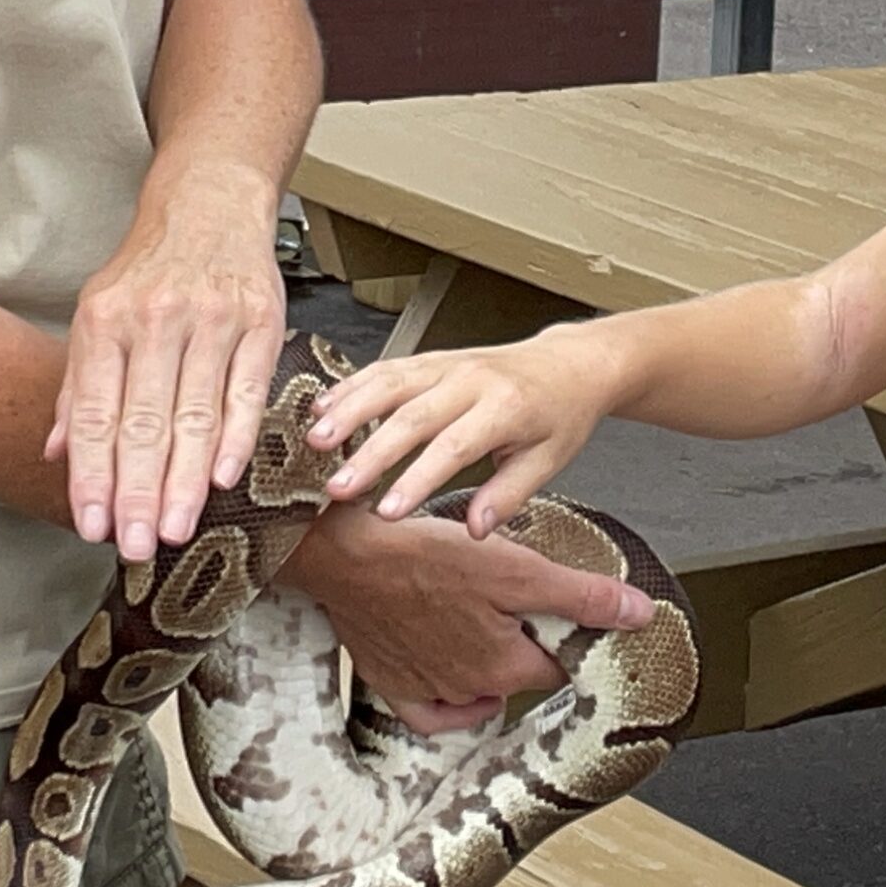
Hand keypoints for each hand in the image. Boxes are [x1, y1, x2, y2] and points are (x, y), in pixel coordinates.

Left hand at [49, 158, 289, 559]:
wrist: (211, 206)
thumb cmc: (149, 269)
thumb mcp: (96, 313)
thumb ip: (77, 387)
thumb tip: (52, 454)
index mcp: (105, 322)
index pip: (96, 413)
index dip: (93, 475)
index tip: (91, 526)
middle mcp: (155, 320)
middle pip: (144, 422)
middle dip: (137, 492)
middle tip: (134, 546)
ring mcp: (210, 320)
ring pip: (195, 415)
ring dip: (184, 481)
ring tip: (173, 529)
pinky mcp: (259, 322)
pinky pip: (246, 391)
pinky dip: (235, 439)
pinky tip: (224, 480)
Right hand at [283, 502, 658, 734]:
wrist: (342, 556)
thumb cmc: (424, 555)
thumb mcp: (516, 567)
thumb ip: (580, 596)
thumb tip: (640, 615)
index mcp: (504, 668)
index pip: (558, 667)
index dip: (567, 639)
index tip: (564, 615)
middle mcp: (467, 690)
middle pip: (517, 677)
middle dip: (526, 646)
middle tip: (519, 605)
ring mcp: (426, 691)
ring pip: (475, 690)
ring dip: (487, 665)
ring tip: (486, 622)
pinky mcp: (390, 683)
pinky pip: (429, 712)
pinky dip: (447, 700)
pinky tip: (455, 673)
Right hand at [307, 330, 621, 534]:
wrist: (570, 364)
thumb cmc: (560, 416)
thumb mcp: (549, 460)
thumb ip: (509, 493)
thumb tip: (477, 528)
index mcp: (506, 408)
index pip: (454, 446)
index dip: (416, 479)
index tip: (386, 512)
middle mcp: (472, 381)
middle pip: (412, 416)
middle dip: (369, 453)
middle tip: (336, 487)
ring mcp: (448, 365)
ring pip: (390, 384)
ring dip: (348, 411)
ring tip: (315, 442)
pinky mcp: (432, 358)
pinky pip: (386, 368)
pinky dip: (351, 385)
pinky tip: (322, 406)